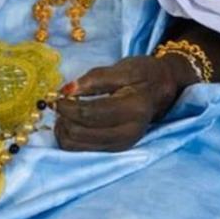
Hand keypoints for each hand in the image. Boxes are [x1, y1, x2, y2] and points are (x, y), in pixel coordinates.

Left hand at [53, 54, 197, 151]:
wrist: (163, 89)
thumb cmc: (143, 74)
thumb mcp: (123, 68)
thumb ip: (94, 79)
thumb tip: (66, 90)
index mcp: (133, 108)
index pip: (90, 114)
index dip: (67, 106)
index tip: (56, 96)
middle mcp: (129, 132)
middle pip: (81, 134)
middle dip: (64, 118)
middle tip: (60, 103)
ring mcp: (123, 144)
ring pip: (78, 147)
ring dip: (64, 130)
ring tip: (65, 113)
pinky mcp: (117, 150)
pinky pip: (83, 150)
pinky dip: (71, 138)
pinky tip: (72, 122)